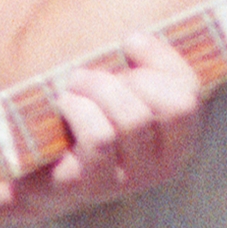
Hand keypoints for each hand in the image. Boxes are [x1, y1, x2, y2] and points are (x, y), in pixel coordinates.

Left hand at [21, 33, 204, 215]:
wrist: (37, 168)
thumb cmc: (87, 115)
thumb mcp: (122, 89)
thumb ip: (143, 65)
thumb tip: (135, 40)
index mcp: (180, 139)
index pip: (189, 96)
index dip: (161, 60)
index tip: (129, 42)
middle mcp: (164, 166)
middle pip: (170, 107)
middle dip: (129, 77)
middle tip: (92, 75)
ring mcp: (131, 180)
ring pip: (133, 119)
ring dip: (97, 88)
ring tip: (74, 84)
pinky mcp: (96, 187)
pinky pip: (99, 137)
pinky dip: (79, 108)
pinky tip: (65, 104)